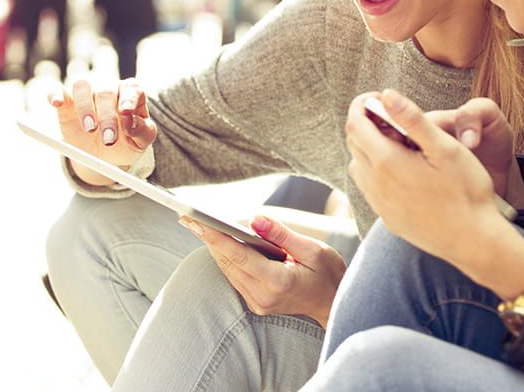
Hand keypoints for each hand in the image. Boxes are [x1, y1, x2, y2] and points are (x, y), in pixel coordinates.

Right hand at [49, 76, 156, 185]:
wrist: (104, 154)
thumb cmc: (126, 142)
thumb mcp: (140, 142)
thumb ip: (142, 131)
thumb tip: (132, 122)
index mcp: (130, 94)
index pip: (132, 88)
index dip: (129, 98)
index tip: (126, 112)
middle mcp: (108, 88)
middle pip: (106, 92)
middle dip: (107, 117)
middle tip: (109, 140)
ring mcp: (86, 93)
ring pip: (82, 86)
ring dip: (85, 106)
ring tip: (90, 128)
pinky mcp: (66, 101)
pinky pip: (57, 90)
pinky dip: (55, 94)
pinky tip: (56, 103)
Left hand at [180, 215, 346, 327]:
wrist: (335, 304)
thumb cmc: (328, 274)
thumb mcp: (313, 249)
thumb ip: (282, 234)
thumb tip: (255, 219)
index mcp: (278, 281)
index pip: (240, 257)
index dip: (217, 238)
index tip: (198, 223)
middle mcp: (264, 296)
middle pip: (229, 264)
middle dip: (209, 240)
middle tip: (188, 218)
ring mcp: (259, 303)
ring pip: (229, 271)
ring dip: (215, 248)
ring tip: (197, 225)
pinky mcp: (257, 303)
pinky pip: (236, 277)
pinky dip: (227, 259)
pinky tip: (219, 242)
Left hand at [345, 89, 511, 272]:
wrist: (474, 241)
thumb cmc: (466, 190)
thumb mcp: (444, 147)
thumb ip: (412, 119)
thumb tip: (386, 94)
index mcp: (386, 161)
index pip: (355, 123)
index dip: (362, 104)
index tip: (378, 97)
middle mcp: (375, 184)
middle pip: (355, 143)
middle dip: (367, 123)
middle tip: (392, 117)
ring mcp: (380, 204)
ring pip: (359, 166)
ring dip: (370, 148)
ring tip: (399, 143)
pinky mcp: (388, 218)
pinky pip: (370, 188)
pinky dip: (376, 171)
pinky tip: (402, 171)